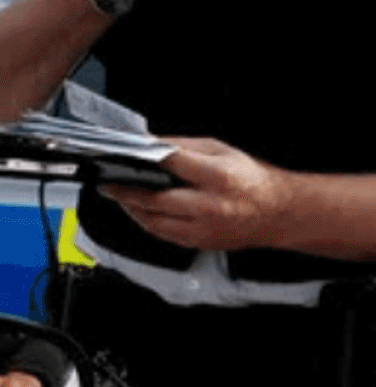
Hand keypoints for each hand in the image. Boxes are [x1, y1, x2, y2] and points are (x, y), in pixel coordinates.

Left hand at [104, 135, 289, 250]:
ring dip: (131, 208)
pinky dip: (147, 221)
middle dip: (124, 191)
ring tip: (120, 196)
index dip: (141, 159)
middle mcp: (209, 205)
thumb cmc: (250, 179)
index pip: (169, 164)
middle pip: (153, 199)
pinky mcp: (199, 242)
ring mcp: (203, 228)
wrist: (278, 212)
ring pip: (153, 222)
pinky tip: (140, 210)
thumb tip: (151, 144)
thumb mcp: (221, 150)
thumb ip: (183, 146)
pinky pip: (162, 234)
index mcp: (216, 176)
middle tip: (108, 184)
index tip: (121, 157)